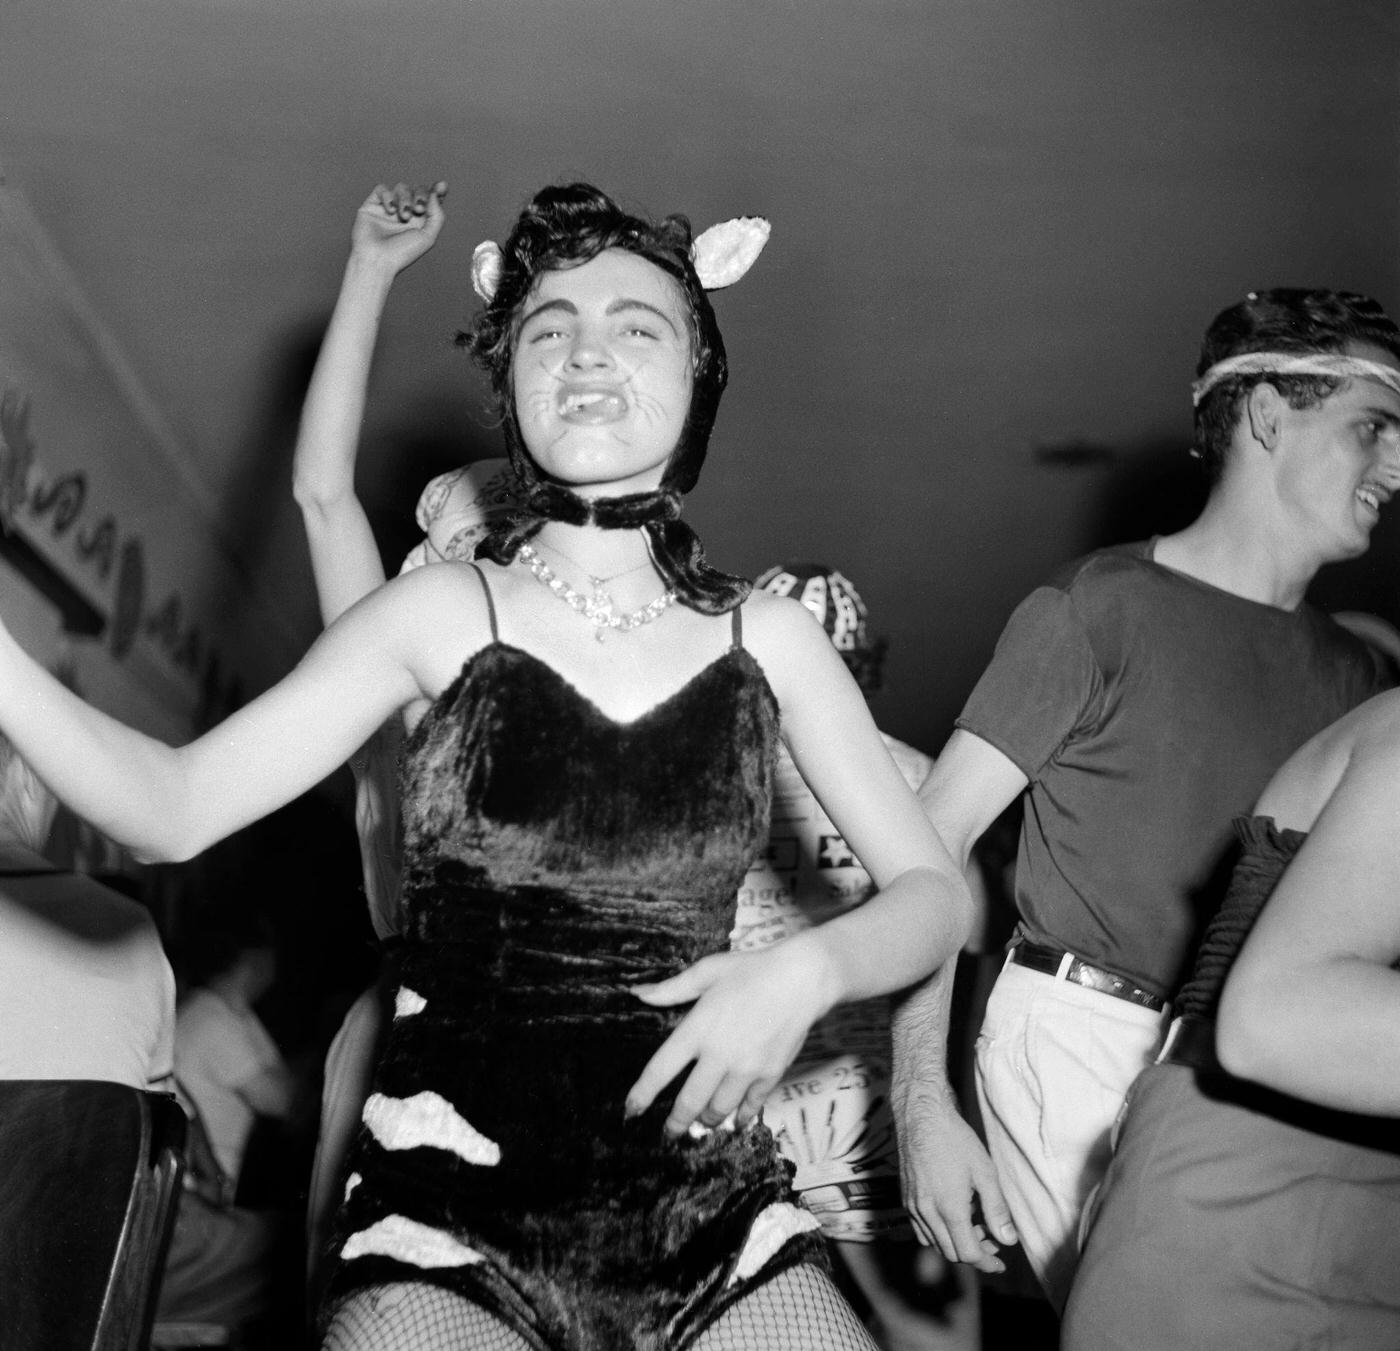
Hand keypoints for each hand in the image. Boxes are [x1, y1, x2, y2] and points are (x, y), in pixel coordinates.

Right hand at [350, 180, 447, 273]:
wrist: (378, 260)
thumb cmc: (403, 253)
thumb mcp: (428, 237)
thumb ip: (437, 215)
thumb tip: (436, 193)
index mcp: (421, 220)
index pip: (431, 199)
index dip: (437, 190)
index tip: (442, 186)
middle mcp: (406, 212)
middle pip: (417, 189)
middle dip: (420, 195)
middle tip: (418, 209)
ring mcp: (389, 208)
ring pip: (401, 187)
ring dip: (405, 199)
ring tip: (403, 216)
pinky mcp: (372, 205)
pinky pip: (382, 189)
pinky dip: (388, 196)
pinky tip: (391, 210)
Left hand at [624, 941, 833, 1136]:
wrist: (801, 979)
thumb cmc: (751, 970)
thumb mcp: (707, 971)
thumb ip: (671, 989)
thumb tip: (638, 994)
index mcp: (697, 1029)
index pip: (660, 1070)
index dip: (642, 1095)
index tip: (631, 1111)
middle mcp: (718, 1054)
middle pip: (689, 1102)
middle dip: (675, 1123)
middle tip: (668, 1133)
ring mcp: (745, 1069)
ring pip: (718, 1110)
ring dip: (706, 1119)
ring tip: (701, 1121)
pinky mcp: (770, 1075)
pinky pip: (749, 1107)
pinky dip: (739, 1118)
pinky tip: (735, 1121)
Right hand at [893, 1082, 1016, 1272]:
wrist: (921, 1116)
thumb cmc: (954, 1139)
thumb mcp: (984, 1172)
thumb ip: (996, 1210)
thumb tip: (1008, 1240)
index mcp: (949, 1208)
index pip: (968, 1254)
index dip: (987, 1262)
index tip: (1000, 1262)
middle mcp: (927, 1212)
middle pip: (951, 1253)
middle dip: (974, 1254)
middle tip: (992, 1240)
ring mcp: (913, 1206)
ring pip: (934, 1243)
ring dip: (955, 1244)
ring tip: (974, 1226)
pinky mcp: (906, 1198)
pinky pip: (921, 1230)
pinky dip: (938, 1235)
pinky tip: (951, 1218)